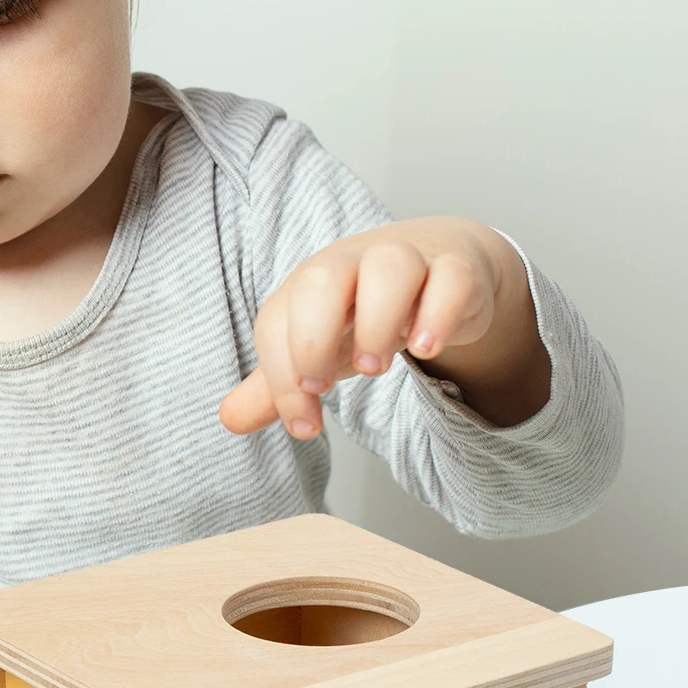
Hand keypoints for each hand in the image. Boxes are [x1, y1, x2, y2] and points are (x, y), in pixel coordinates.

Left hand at [219, 217, 550, 436]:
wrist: (440, 265)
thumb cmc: (368, 307)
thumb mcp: (321, 345)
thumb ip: (279, 384)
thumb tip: (230, 418)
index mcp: (310, 285)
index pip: (277, 323)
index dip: (281, 379)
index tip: (304, 425)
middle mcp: (354, 266)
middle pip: (321, 278)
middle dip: (314, 335)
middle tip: (326, 386)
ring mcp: (409, 262)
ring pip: (391, 267)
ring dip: (378, 320)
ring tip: (375, 368)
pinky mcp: (457, 272)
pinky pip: (452, 278)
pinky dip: (440, 312)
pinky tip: (427, 348)